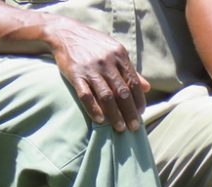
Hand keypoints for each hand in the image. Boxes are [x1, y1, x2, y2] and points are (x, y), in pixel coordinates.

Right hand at [47, 17, 149, 131]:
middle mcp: (106, 62)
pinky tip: (100, 120)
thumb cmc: (94, 45)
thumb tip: (147, 88)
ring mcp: (90, 68)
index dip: (139, 101)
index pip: (134, 83)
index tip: (141, 113)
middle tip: (134, 127)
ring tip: (120, 128)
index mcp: (119, 55)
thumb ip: (130, 70)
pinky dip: (94, 109)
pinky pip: (86, 95)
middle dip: (130, 112)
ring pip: (107, 97)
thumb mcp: (115, 51)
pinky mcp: (75, 74)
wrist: (64, 32)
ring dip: (115, 115)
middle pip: (122, 93)